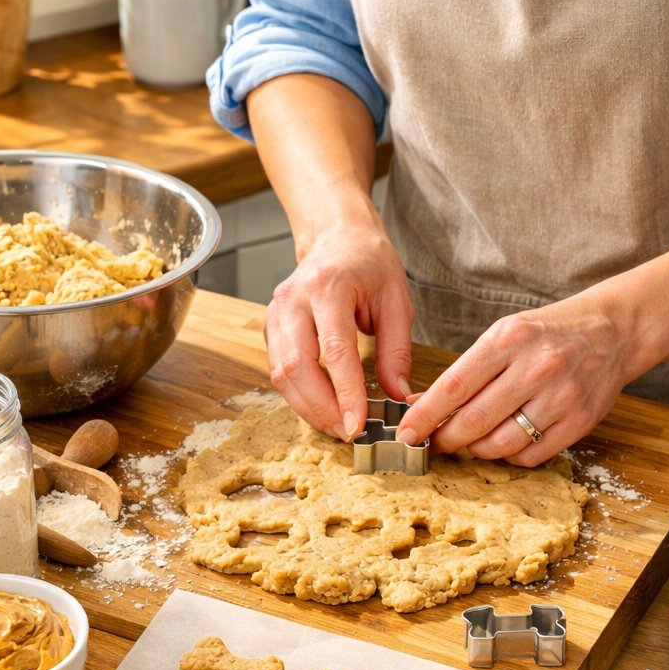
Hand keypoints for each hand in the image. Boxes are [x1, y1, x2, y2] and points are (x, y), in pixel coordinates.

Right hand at [266, 224, 413, 440]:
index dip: (345, 393)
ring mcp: (276, 311)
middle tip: (347, 432)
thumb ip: (397, 350)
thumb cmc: (369, 263)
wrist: (337, 237)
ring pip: (280, 372)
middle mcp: (294, 299)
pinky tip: (320, 407)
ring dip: (307, 407)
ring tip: (335, 425)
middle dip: (321, 407)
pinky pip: (277, 368)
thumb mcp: (396, 300)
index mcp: (328, 287)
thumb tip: (398, 396)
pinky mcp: (270, 325)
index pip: (334, 350)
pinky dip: (297, 394)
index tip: (358, 424)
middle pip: (297, 366)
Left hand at [395, 293, 629, 464]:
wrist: (612, 331)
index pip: (454, 386)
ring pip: (501, 444)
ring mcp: (561, 396)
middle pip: (475, 420)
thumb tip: (422, 406)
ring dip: (477, 450)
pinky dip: (510, 455)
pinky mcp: (579, 421)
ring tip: (471, 442)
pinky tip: (506, 441)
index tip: (406, 433)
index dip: (425, 416)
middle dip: (446, 439)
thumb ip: (466, 371)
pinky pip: (531, 455)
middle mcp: (536, 367)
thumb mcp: (503, 335)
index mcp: (509, 339)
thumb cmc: (548, 333)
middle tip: (436, 443)